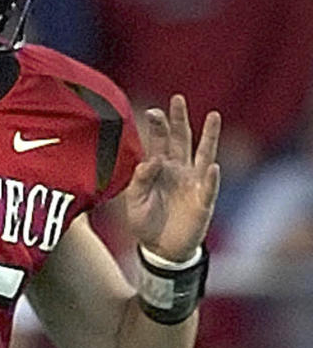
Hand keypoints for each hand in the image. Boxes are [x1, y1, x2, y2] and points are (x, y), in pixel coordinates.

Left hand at [124, 95, 220, 260]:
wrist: (160, 249)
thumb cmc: (146, 222)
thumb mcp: (134, 202)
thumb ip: (139, 180)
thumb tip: (151, 160)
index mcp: (159, 168)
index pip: (159, 142)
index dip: (158, 126)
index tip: (153, 110)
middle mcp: (178, 170)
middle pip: (181, 140)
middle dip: (179, 120)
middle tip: (177, 99)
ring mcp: (193, 183)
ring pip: (203, 154)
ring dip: (209, 136)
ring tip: (213, 116)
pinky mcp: (203, 201)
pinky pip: (209, 186)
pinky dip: (211, 176)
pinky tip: (211, 165)